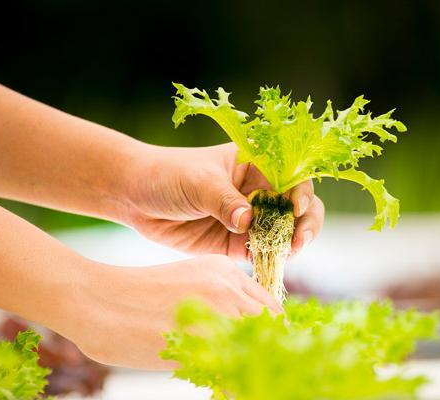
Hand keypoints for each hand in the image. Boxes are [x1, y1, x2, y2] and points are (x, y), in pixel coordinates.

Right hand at [67, 255, 281, 368]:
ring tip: (243, 382)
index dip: (272, 337)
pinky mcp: (202, 339)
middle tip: (261, 375)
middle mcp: (228, 287)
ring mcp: (217, 312)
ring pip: (259, 348)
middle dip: (270, 354)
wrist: (94, 300)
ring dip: (254, 368)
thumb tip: (240, 337)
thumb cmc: (133, 299)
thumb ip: (216, 304)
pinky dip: (235, 384)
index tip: (265, 356)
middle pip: (272, 328)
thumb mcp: (185, 286)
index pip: (270, 309)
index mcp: (225, 271)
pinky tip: (224, 390)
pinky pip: (234, 370)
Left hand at [114, 143, 324, 259]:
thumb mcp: (199, 182)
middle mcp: (259, 191)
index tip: (296, 209)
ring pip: (283, 233)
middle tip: (299, 242)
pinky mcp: (236, 244)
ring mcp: (250, 219)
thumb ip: (224, 201)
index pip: (292, 177)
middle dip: (305, 224)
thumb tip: (248, 221)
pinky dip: (269, 260)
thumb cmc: (169, 175)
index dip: (302, 193)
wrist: (135, 196)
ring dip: (289, 245)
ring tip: (286, 255)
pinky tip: (269, 265)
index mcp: (257, 164)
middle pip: (297, 208)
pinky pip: (261, 253)